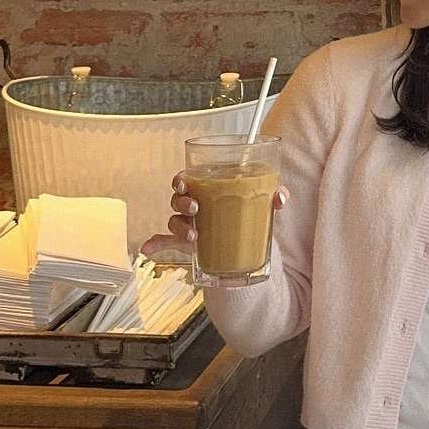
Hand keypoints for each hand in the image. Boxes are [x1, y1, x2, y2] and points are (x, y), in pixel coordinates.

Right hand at [138, 174, 288, 260]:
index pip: (189, 179)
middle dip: (182, 202)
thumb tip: (280, 196)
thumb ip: (274, 197)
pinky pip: (166, 243)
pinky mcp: (188, 245)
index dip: (182, 180)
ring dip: (180, 227)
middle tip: (195, 208)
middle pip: (178, 199)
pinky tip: (147, 248)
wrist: (249, 246)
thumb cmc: (250, 216)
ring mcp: (190, 225)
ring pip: (175, 221)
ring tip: (193, 236)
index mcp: (209, 190)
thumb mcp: (264, 206)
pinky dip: (155, 244)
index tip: (184, 184)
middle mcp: (195, 205)